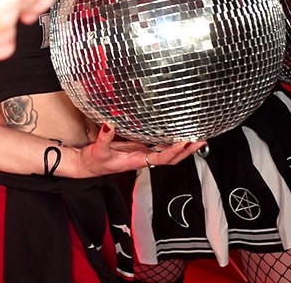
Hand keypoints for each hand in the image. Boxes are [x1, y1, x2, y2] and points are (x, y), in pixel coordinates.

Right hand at [71, 124, 205, 176]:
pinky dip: (170, 142)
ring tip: (195, 137)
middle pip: (171, 158)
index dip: (173, 151)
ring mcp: (142, 154)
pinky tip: (176, 134)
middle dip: (187, 151)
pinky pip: (159, 146)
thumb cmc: (95, 161)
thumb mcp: (97, 150)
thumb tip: (109, 124)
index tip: (184, 142)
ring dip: (182, 147)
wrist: (89, 166)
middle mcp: (143, 159)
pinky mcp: (139, 148)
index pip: (160, 158)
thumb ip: (104, 138)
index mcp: (136, 161)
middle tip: (200, 140)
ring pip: (168, 153)